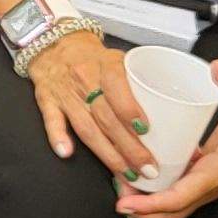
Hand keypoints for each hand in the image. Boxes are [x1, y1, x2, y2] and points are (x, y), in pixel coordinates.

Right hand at [23, 28, 151, 179]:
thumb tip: (169, 116)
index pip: (118, 89)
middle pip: (107, 118)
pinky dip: (58, 137)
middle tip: (147, 168)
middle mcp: (85, 79)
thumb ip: (138, 84)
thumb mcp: (118, 60)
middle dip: (129, 147)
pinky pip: (52, 121)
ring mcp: (66, 93)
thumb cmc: (93, 57)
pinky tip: (66, 152)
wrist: (54, 43)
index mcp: (106, 66)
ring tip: (125, 173)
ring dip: (107, 153)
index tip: (145, 131)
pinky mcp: (48, 102)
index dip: (130, 111)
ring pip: (87, 127)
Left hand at [119, 62, 217, 217]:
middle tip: (117, 196)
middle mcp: (212, 183)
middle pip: (174, 213)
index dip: (154, 204)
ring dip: (148, 204)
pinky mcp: (204, 176)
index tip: (128, 204)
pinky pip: (177, 194)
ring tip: (121, 187)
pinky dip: (157, 193)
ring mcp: (208, 183)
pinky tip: (139, 175)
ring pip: (175, 208)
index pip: (183, 197)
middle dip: (144, 211)